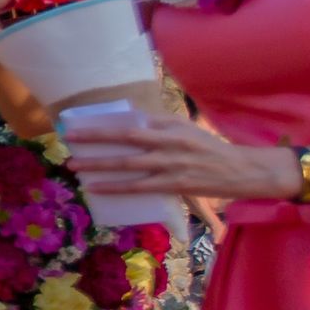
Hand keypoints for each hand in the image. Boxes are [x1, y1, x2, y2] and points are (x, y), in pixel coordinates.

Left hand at [62, 106, 290, 200]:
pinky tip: (97, 188)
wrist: (242, 170)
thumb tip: (131, 121)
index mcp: (171, 124)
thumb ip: (160, 124)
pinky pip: (138, 186)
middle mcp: (169, 141)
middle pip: (125, 138)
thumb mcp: (186, 128)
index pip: (132, 120)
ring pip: (127, 164)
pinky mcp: (174, 184)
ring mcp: (171, 163)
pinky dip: (115, 187)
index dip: (105, 122)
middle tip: (68, 140)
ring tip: (74, 166)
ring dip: (98, 165)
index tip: (81, 124)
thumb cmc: (210, 148)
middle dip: (94, 139)